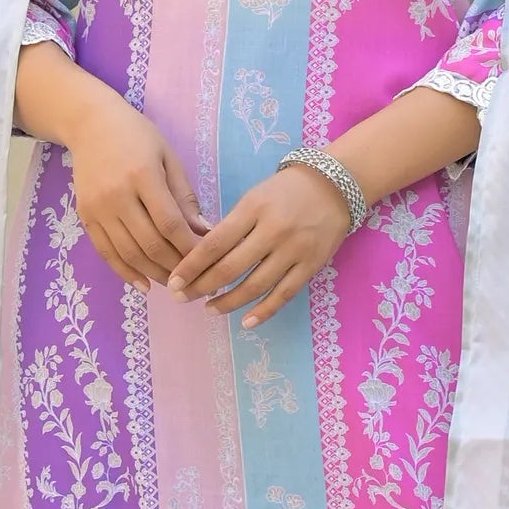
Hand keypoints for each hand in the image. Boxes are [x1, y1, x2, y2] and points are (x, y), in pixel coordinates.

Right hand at [64, 89, 206, 286]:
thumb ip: (185, 195)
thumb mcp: (168, 156)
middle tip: (196, 281)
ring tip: (174, 286)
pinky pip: (106, 252)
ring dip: (154, 274)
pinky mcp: (85, 216)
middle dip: (176, 267)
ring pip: (128, 253)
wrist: (89, 124)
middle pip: (150, 243)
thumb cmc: (136, 135)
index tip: (208, 262)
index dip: (189, 248)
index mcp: (142, 175)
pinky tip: (143, 284)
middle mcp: (117, 195)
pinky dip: (125, 272)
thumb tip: (205, 232)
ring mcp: (98, 208)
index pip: (170, 223)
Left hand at [167, 164, 353, 326]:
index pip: (215, 243)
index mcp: (253, 209)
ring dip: (228, 302)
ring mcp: (294, 250)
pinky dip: (264, 311)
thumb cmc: (285, 191)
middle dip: (202, 286)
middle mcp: (273, 230)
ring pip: (255, 285)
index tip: (174, 281)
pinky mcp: (311, 265)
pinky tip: (246, 322)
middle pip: (231, 267)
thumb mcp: (254, 197)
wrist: (334, 186)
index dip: (192, 265)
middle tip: (182, 298)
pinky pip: (284, 294)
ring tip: (209, 309)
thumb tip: (203, 258)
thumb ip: (232, 225)